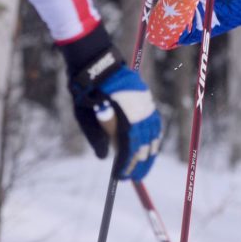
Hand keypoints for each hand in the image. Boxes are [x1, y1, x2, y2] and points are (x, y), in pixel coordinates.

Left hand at [66, 47, 162, 179]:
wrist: (96, 63)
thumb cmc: (87, 91)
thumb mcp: (85, 118)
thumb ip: (97, 138)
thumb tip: (105, 158)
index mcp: (124, 119)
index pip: (129, 149)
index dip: (126, 165)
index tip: (121, 177)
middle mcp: (138, 113)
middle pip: (144, 144)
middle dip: (139, 163)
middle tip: (135, 177)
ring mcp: (145, 105)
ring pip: (153, 133)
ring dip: (150, 151)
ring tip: (144, 165)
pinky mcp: (146, 98)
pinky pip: (155, 121)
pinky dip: (154, 135)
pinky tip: (151, 144)